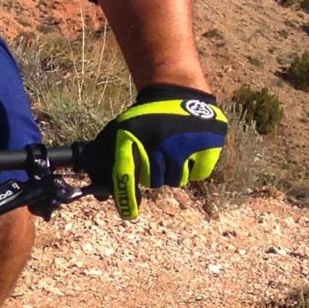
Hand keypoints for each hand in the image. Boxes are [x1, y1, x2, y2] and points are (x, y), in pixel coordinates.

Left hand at [83, 83, 227, 220]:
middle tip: (156, 157)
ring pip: (175, 181)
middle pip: (153, 182)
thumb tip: (101, 197)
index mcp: (131, 138)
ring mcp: (184, 146)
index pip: (126, 175)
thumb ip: (104, 161)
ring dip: (173, 172)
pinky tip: (189, 150)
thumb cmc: (144, 119)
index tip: (129, 214)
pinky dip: (193, 168)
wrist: (178, 92)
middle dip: (153, 174)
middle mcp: (157, 143)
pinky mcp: (207, 148)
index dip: (126, 197)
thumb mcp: (119, 131)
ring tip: (172, 151)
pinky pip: (197, 175)